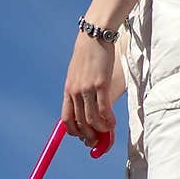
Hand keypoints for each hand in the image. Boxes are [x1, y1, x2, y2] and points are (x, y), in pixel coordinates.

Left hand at [61, 33, 116, 150]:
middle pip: (80, 122)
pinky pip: (104, 109)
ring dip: (100, 130)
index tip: (82, 136)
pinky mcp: (100, 84)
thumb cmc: (88, 55)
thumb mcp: (77, 73)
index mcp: (68, 90)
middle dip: (89, 136)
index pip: (66, 119)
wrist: (94, 36)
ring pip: (92, 119)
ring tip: (108, 132)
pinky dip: (108, 120)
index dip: (73, 131)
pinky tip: (113, 123)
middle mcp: (75, 92)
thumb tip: (82, 103)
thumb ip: (78, 88)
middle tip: (97, 142)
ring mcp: (87, 89)